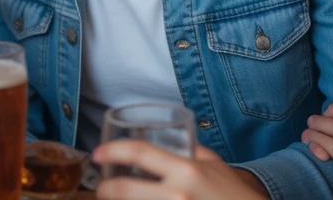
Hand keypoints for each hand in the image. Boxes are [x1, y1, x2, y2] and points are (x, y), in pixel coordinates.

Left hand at [93, 143, 264, 199]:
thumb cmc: (234, 194)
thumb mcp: (215, 166)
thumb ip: (191, 151)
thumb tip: (168, 139)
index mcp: (187, 171)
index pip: (139, 153)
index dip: (112, 150)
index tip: (98, 154)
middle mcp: (177, 195)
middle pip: (124, 189)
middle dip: (105, 189)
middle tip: (102, 187)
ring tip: (115, 198)